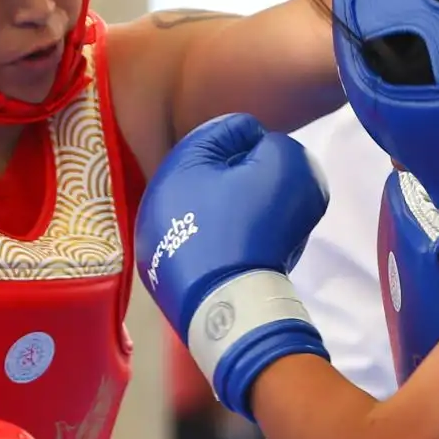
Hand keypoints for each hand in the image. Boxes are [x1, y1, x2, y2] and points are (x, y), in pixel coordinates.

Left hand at [135, 114, 330, 418]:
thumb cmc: (257, 231)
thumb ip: (279, 146)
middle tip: (271, 193)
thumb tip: (266, 153)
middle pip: (212, 171)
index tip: (280, 161)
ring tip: (260, 227)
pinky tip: (242, 257)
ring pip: (203, 209)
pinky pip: (199, 245)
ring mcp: (154, 239)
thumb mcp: (284, 170)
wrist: (232, 308)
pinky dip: (221, 244)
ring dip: (232, 211)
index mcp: (179, 162)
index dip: (262, 140)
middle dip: (244, 176)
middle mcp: (156, 197)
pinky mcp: (163, 275)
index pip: (228, 130)